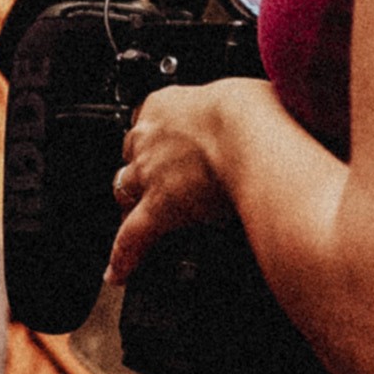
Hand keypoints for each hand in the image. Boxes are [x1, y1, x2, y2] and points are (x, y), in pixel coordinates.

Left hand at [109, 79, 254, 282]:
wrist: (251, 133)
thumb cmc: (256, 112)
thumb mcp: (237, 100)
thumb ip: (231, 116)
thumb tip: (254, 122)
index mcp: (164, 105)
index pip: (147, 122)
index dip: (158, 139)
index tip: (168, 146)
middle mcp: (149, 138)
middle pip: (132, 157)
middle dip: (143, 171)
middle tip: (162, 183)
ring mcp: (149, 173)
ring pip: (125, 191)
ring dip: (132, 204)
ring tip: (138, 220)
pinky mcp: (159, 207)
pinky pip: (132, 237)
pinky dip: (123, 257)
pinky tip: (117, 273)